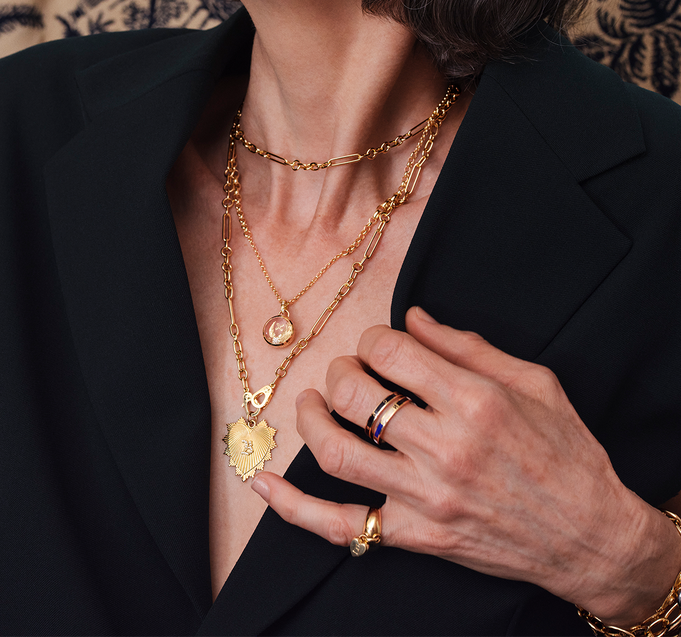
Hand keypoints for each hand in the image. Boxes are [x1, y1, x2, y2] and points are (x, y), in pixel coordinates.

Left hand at [251, 307, 680, 625]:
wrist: (590, 537)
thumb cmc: (568, 452)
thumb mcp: (535, 382)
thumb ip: (468, 346)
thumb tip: (411, 317)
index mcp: (475, 401)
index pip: (390, 351)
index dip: (373, 338)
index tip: (380, 345)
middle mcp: (445, 448)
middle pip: (355, 395)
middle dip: (340, 371)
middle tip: (350, 370)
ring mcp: (426, 497)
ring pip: (337, 453)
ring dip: (311, 419)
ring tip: (312, 401)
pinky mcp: (416, 536)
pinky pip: (341, 525)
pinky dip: (295, 507)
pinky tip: (263, 483)